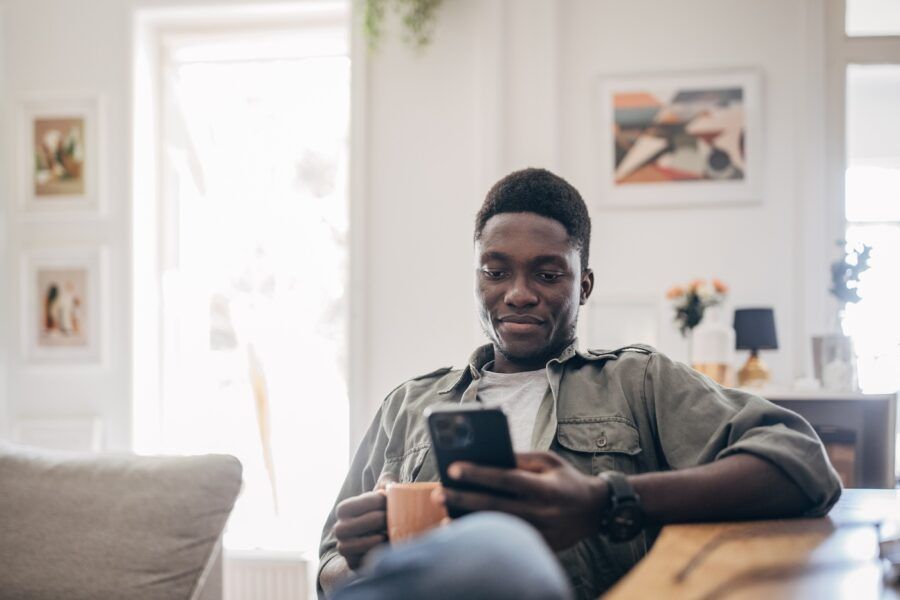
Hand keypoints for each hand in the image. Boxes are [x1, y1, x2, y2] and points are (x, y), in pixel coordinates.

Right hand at [333, 474, 395, 569]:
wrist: (375, 540)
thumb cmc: (379, 512)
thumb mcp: (381, 495)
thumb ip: (386, 483)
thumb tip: (391, 485)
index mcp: (343, 509)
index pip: (357, 503)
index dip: (376, 501)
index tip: (389, 500)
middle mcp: (339, 529)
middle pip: (358, 524)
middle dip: (378, 520)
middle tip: (392, 518)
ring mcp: (344, 547)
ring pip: (356, 544)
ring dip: (376, 538)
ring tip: (388, 533)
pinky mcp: (352, 563)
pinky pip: (361, 561)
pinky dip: (374, 554)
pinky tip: (385, 546)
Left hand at [434, 452, 607, 550]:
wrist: (595, 511)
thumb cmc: (566, 479)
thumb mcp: (548, 461)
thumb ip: (520, 459)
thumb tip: (488, 456)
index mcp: (544, 487)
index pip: (505, 479)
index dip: (478, 473)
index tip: (452, 468)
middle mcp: (542, 511)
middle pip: (495, 506)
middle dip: (463, 499)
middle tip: (438, 493)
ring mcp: (541, 532)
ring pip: (498, 528)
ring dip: (469, 524)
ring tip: (444, 517)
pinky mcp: (540, 547)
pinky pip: (509, 542)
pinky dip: (487, 538)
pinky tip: (468, 533)